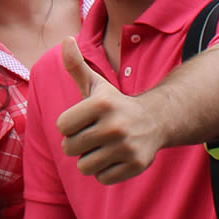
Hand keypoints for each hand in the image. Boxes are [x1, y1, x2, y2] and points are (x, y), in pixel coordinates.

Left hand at [55, 38, 163, 184]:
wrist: (156, 120)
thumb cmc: (114, 104)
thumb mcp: (96, 85)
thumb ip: (76, 66)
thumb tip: (65, 39)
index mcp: (101, 103)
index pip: (62, 127)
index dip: (70, 125)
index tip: (85, 119)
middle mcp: (115, 125)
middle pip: (70, 148)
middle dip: (78, 143)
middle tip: (96, 134)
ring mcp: (127, 147)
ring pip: (84, 166)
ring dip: (91, 159)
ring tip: (105, 146)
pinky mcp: (136, 165)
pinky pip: (102, 178)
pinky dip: (106, 171)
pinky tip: (117, 157)